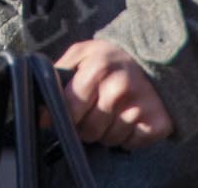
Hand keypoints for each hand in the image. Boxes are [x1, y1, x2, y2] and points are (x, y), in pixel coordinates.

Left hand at [55, 38, 172, 147]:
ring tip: (112, 112)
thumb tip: (40, 104)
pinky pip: (129, 145)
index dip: (63, 116)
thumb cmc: (112, 60)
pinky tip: (129, 119)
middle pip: (88, 130)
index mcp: (99, 67)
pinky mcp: (157, 123)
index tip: (61, 116)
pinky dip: (127, 137)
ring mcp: (140, 107)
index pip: (70, 109)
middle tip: (93, 110)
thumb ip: (59, 72)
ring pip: (108, 140)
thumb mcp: (84, 54)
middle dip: (85, 125)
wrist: (157, 62)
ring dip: (106, 132)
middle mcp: (120, 87)